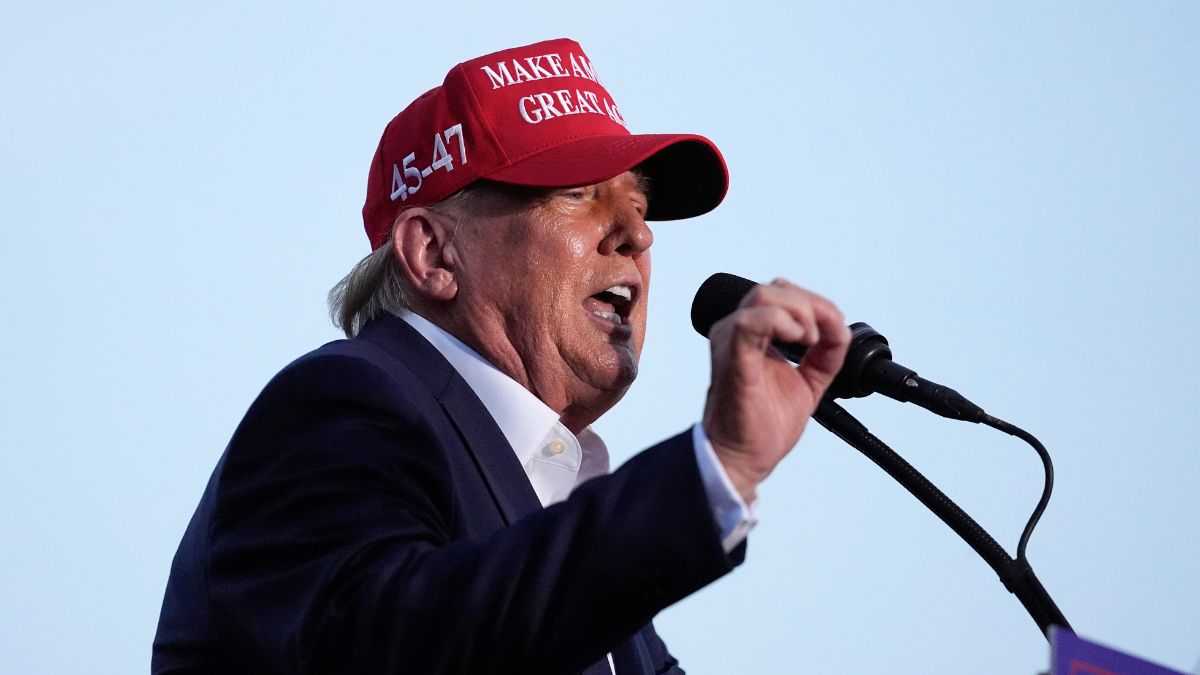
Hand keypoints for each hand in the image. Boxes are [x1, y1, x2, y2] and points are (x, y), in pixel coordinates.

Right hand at [702, 279, 850, 502]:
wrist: (744, 457)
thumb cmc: (760, 422)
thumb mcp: (808, 380)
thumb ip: (826, 353)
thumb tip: (841, 329)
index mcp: (751, 334)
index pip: (781, 294)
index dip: (814, 303)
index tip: (834, 329)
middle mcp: (736, 332)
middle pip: (774, 289)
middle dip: (810, 306)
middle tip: (823, 337)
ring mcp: (730, 343)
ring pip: (764, 297)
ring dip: (799, 312)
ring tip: (811, 340)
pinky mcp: (732, 359)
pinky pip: (749, 323)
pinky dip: (781, 323)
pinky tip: (798, 340)